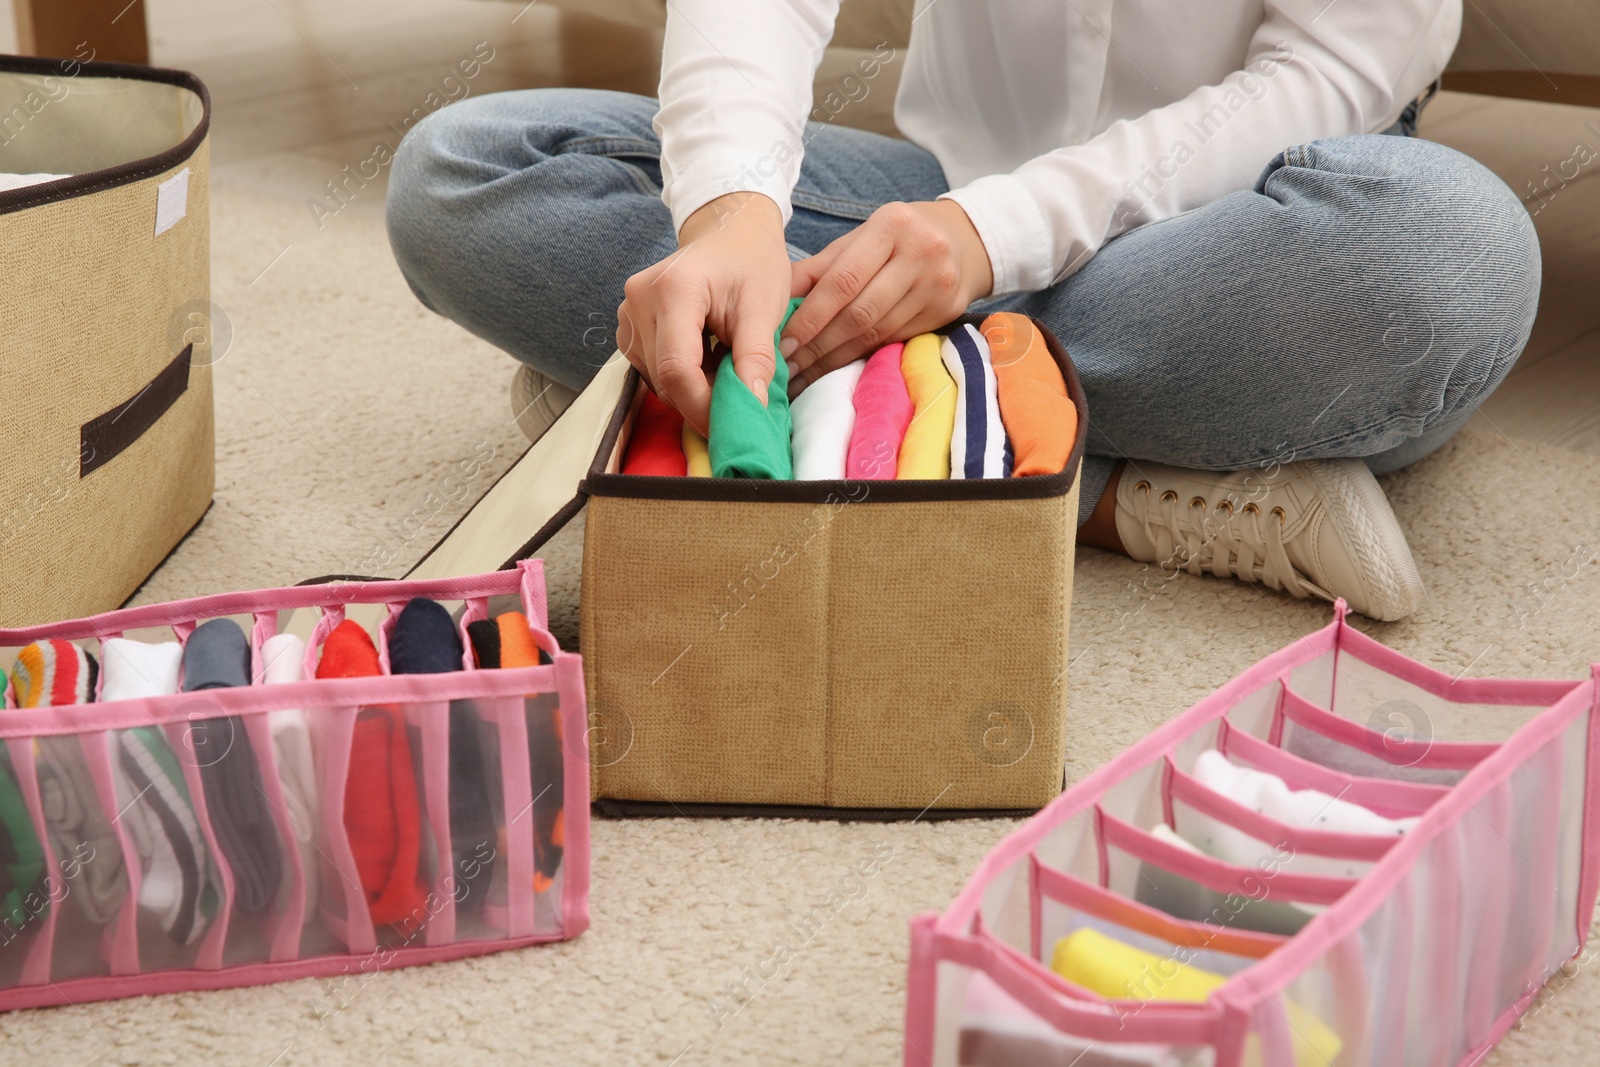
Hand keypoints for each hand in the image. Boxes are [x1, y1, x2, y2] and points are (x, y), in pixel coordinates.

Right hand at [614, 192, 790, 435]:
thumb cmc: (752, 264)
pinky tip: (708, 362)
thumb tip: (752, 406)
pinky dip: (682, 378)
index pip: (677, 368)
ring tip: (727, 372)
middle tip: (741, 403)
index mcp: (673, 289)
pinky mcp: (629, 328)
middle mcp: (639, 300)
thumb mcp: (765, 307)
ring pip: (657, 380)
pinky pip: (652, 370)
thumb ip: (757, 357)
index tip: (734, 425)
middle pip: (665, 378)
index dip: (703, 406)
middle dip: (703, 402)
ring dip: (693, 391)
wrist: (730, 236)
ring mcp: (628, 314)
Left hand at [781, 199, 993, 393]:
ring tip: (804, 374)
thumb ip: (819, 268)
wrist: (963, 239)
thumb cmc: (897, 238)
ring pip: (877, 332)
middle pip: (861, 312)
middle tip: (788, 367)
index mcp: (892, 226)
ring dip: (836, 358)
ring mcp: (938, 286)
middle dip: (819, 344)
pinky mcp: (947, 312)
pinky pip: (894, 340)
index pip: (843, 281)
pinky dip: (861, 357)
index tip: (784, 342)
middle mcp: (922, 253)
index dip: (811, 316)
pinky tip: (836, 368)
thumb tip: (775, 298)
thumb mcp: (860, 239)